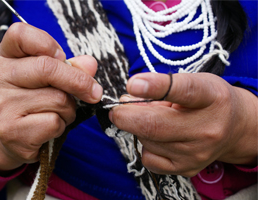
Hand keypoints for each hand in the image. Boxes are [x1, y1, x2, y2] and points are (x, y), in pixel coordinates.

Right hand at [0, 23, 102, 171]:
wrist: (11, 136)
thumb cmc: (34, 101)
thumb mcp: (49, 78)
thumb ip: (70, 67)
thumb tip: (90, 64)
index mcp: (4, 57)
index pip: (20, 34)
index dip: (48, 44)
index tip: (62, 57)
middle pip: (47, 68)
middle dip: (79, 81)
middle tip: (94, 92)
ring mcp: (2, 105)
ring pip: (57, 99)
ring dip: (69, 108)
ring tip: (58, 112)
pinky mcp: (10, 130)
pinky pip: (54, 122)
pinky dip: (62, 125)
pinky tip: (49, 127)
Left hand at [109, 72, 256, 176]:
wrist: (234, 127)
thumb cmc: (208, 100)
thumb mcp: (192, 82)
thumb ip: (160, 87)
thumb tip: (125, 100)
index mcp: (210, 97)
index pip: (184, 91)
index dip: (155, 87)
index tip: (132, 84)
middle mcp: (207, 129)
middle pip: (155, 125)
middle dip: (125, 116)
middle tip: (117, 109)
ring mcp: (197, 153)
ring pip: (147, 141)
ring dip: (138, 128)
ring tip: (152, 119)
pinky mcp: (187, 168)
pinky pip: (149, 159)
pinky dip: (145, 145)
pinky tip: (157, 137)